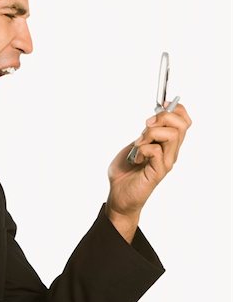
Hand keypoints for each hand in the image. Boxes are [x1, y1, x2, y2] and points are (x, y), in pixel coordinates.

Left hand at [105, 103, 191, 241]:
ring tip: (138, 145)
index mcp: (167, 144)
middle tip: (145, 128)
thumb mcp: (135, 145)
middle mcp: (170, 152)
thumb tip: (152, 119)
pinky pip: (155, 150)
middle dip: (161, 118)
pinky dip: (142, 149)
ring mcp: (166, 162)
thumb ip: (146, 133)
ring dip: (150, 134)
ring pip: (171, 134)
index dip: (175, 110)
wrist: (118, 194)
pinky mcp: (158, 172)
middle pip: (182, 124)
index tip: (160, 107)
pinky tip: (136, 158)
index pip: (184, 121)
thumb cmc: (125, 171)